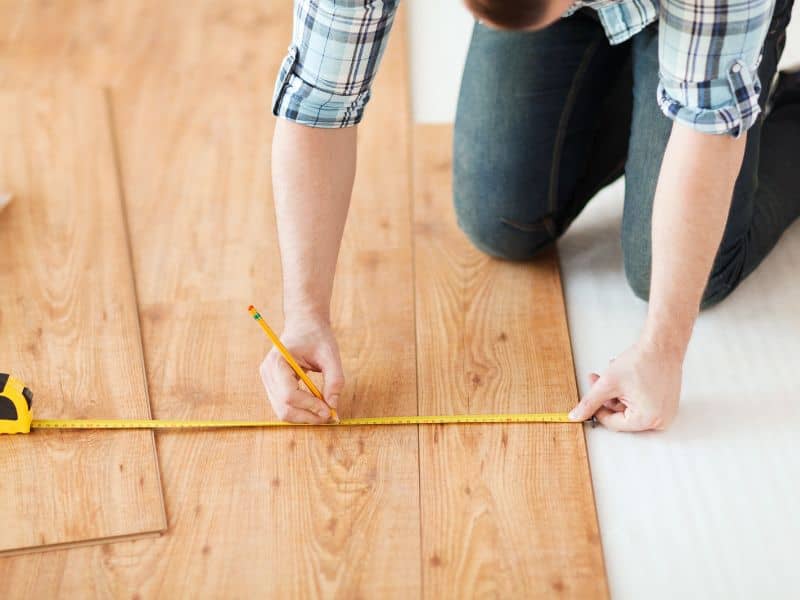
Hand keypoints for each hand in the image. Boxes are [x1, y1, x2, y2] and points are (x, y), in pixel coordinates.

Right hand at [259, 315, 344, 423]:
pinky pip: (284, 406)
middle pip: (283, 408)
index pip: (289, 394)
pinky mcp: (273, 386)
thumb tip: (333, 406)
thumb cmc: (317, 336)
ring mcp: (268, 381)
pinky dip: (301, 411)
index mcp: (278, 361)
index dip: (309, 406)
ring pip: (283, 411)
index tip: (329, 410)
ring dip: (305, 416)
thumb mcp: (331, 354)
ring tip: (325, 411)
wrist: (304, 325)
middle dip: (307, 416)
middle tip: (329, 416)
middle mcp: (268, 373)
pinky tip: (317, 405)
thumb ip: (335, 379)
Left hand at [568, 341, 682, 430]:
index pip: (613, 423)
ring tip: (613, 373)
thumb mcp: (608, 384)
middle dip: (607, 397)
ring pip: (629, 408)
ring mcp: (665, 412)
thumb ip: (590, 402)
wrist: (662, 345)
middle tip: (598, 380)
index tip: (592, 398)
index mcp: (647, 420)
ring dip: (617, 392)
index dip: (598, 409)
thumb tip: (577, 415)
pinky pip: (641, 403)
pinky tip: (625, 377)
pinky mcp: (666, 403)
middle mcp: (660, 420)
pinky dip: (629, 392)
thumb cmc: (642, 361)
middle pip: (621, 415)